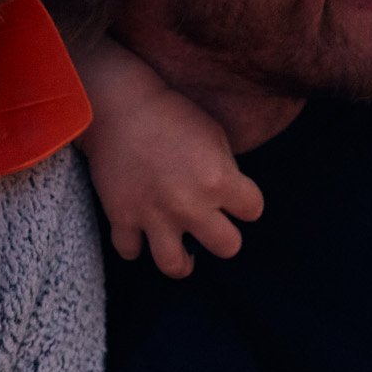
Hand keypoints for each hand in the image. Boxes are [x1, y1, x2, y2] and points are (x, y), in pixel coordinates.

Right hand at [81, 80, 263, 278]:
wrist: (118, 104)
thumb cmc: (170, 111)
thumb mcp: (214, 134)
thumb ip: (225, 169)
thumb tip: (226, 194)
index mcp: (219, 180)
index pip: (253, 210)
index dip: (246, 203)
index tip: (234, 197)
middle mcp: (191, 204)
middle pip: (228, 247)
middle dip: (223, 237)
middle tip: (211, 225)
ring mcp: (155, 215)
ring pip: (176, 266)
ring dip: (182, 260)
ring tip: (181, 251)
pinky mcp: (122, 216)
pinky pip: (130, 252)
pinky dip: (134, 245)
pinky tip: (139, 233)